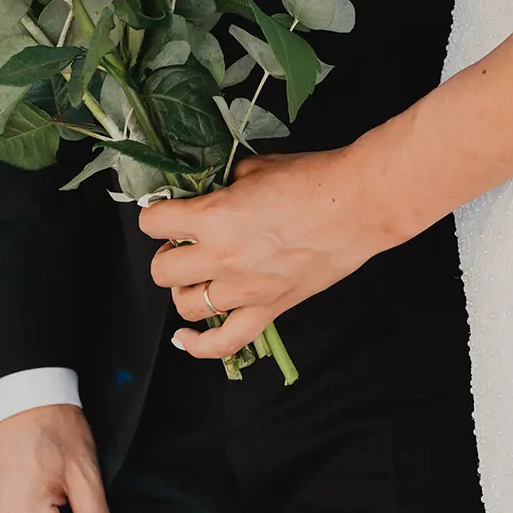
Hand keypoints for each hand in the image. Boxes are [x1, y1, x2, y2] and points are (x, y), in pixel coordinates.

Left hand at [139, 149, 382, 359]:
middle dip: (168, 254)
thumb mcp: (256, 167)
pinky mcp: (269, 308)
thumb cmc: (312, 179)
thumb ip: (225, 183)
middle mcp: (222, 258)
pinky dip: (199, 345)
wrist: (357, 205)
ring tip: (199, 274)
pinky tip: (186, 338)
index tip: (164, 212)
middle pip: (162, 271)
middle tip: (185, 242)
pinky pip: (224, 342)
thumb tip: (213, 191)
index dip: (155, 215)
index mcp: (214, 217)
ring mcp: (244, 290)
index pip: (154, 223)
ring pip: (187, 306)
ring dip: (186, 288)